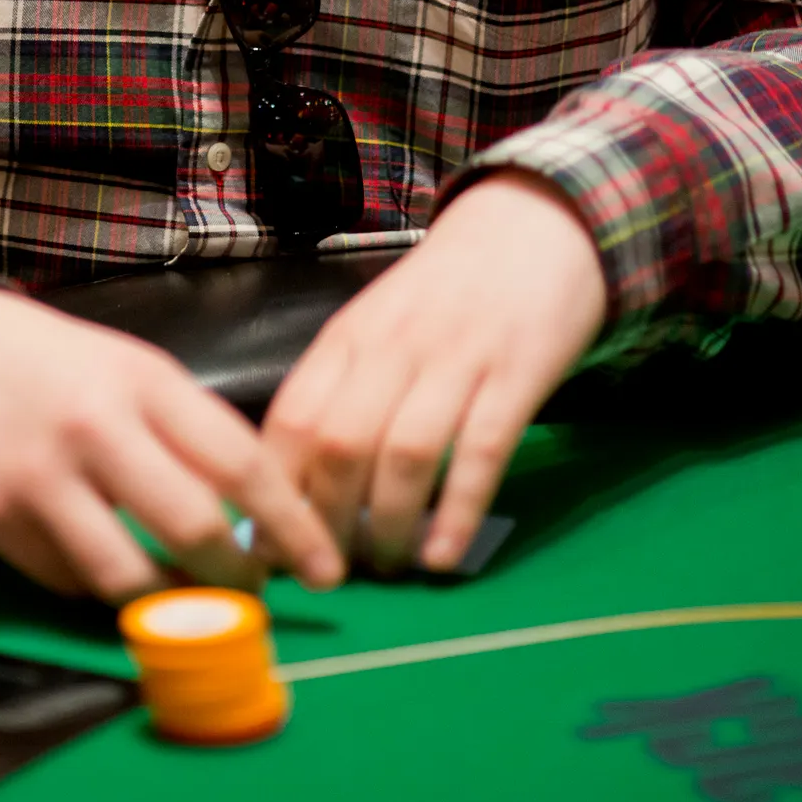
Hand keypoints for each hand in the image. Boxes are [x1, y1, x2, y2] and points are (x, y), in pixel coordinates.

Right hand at [0, 288, 340, 602]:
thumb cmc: (53, 361)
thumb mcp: (129, 369)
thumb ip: (185, 433)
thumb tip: (253, 519)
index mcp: (142, 380)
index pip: (238, 460)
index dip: (290, 524)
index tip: (323, 568)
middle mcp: (96, 427)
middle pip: (192, 527)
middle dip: (237, 579)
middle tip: (253, 595)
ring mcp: (43, 479)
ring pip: (129, 577)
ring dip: (172, 603)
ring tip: (187, 597)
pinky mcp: (0, 522)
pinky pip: (71, 584)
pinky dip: (102, 588)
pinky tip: (109, 565)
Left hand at [261, 173, 607, 578]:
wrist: (531, 226)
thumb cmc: (444, 292)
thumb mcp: (376, 324)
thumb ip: (341, 388)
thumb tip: (291, 483)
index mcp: (350, 335)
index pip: (292, 417)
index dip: (275, 490)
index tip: (270, 547)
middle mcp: (394, 346)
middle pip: (340, 444)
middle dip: (327, 523)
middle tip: (328, 575)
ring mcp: (457, 359)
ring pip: (404, 454)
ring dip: (388, 525)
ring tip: (386, 567)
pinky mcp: (516, 375)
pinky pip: (480, 452)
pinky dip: (457, 512)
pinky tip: (444, 557)